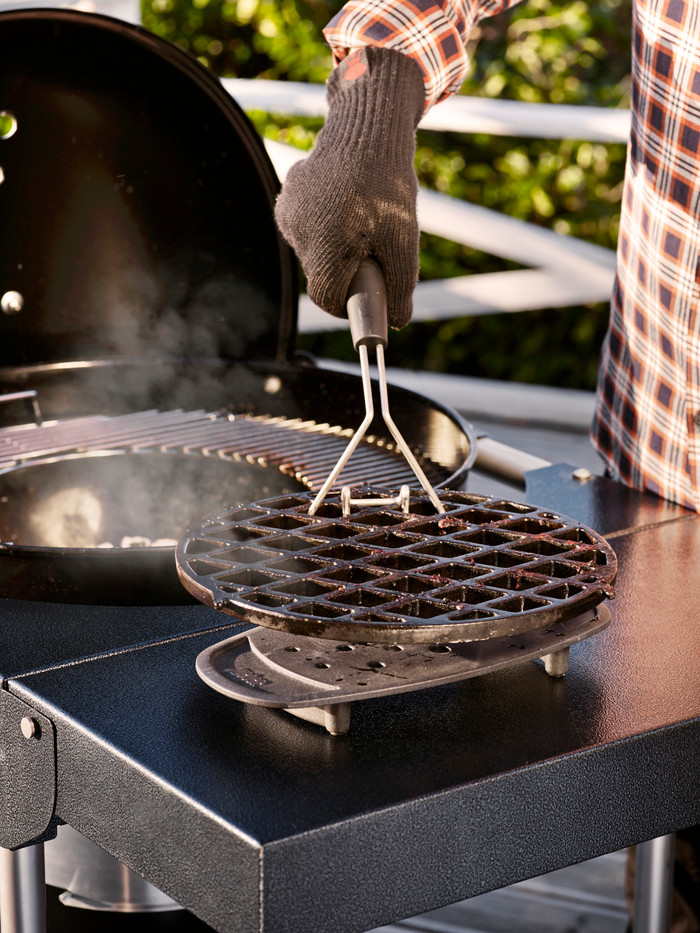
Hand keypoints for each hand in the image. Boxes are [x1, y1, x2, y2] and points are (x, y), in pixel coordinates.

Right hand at [274, 47, 424, 328]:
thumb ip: (400, 287)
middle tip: (375, 244)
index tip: (369, 292)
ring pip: (313, 250)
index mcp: (323, 248)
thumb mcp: (404, 241)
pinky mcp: (286, 195)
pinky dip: (326, 223)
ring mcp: (287, 212)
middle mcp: (296, 233)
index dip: (350, 304)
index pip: (327, 299)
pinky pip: (306, 225)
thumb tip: (399, 321)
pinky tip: (345, 200)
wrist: (366, 125)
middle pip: (321, 274)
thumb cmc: (388, 186)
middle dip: (347, 268)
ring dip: (336, 244)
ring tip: (362, 217)